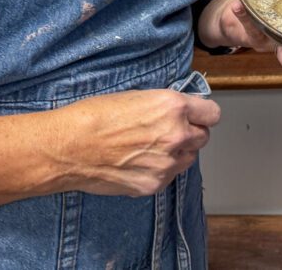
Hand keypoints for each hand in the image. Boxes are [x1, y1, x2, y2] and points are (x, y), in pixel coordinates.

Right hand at [45, 88, 219, 196]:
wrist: (69, 147)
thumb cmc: (95, 116)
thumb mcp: (138, 96)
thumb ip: (166, 107)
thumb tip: (181, 113)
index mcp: (173, 107)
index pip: (212, 113)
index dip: (202, 114)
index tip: (196, 115)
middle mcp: (176, 135)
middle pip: (203, 137)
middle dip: (191, 133)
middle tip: (170, 131)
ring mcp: (166, 163)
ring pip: (189, 158)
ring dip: (178, 152)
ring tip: (151, 147)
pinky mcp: (153, 184)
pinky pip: (169, 175)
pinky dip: (161, 169)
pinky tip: (139, 161)